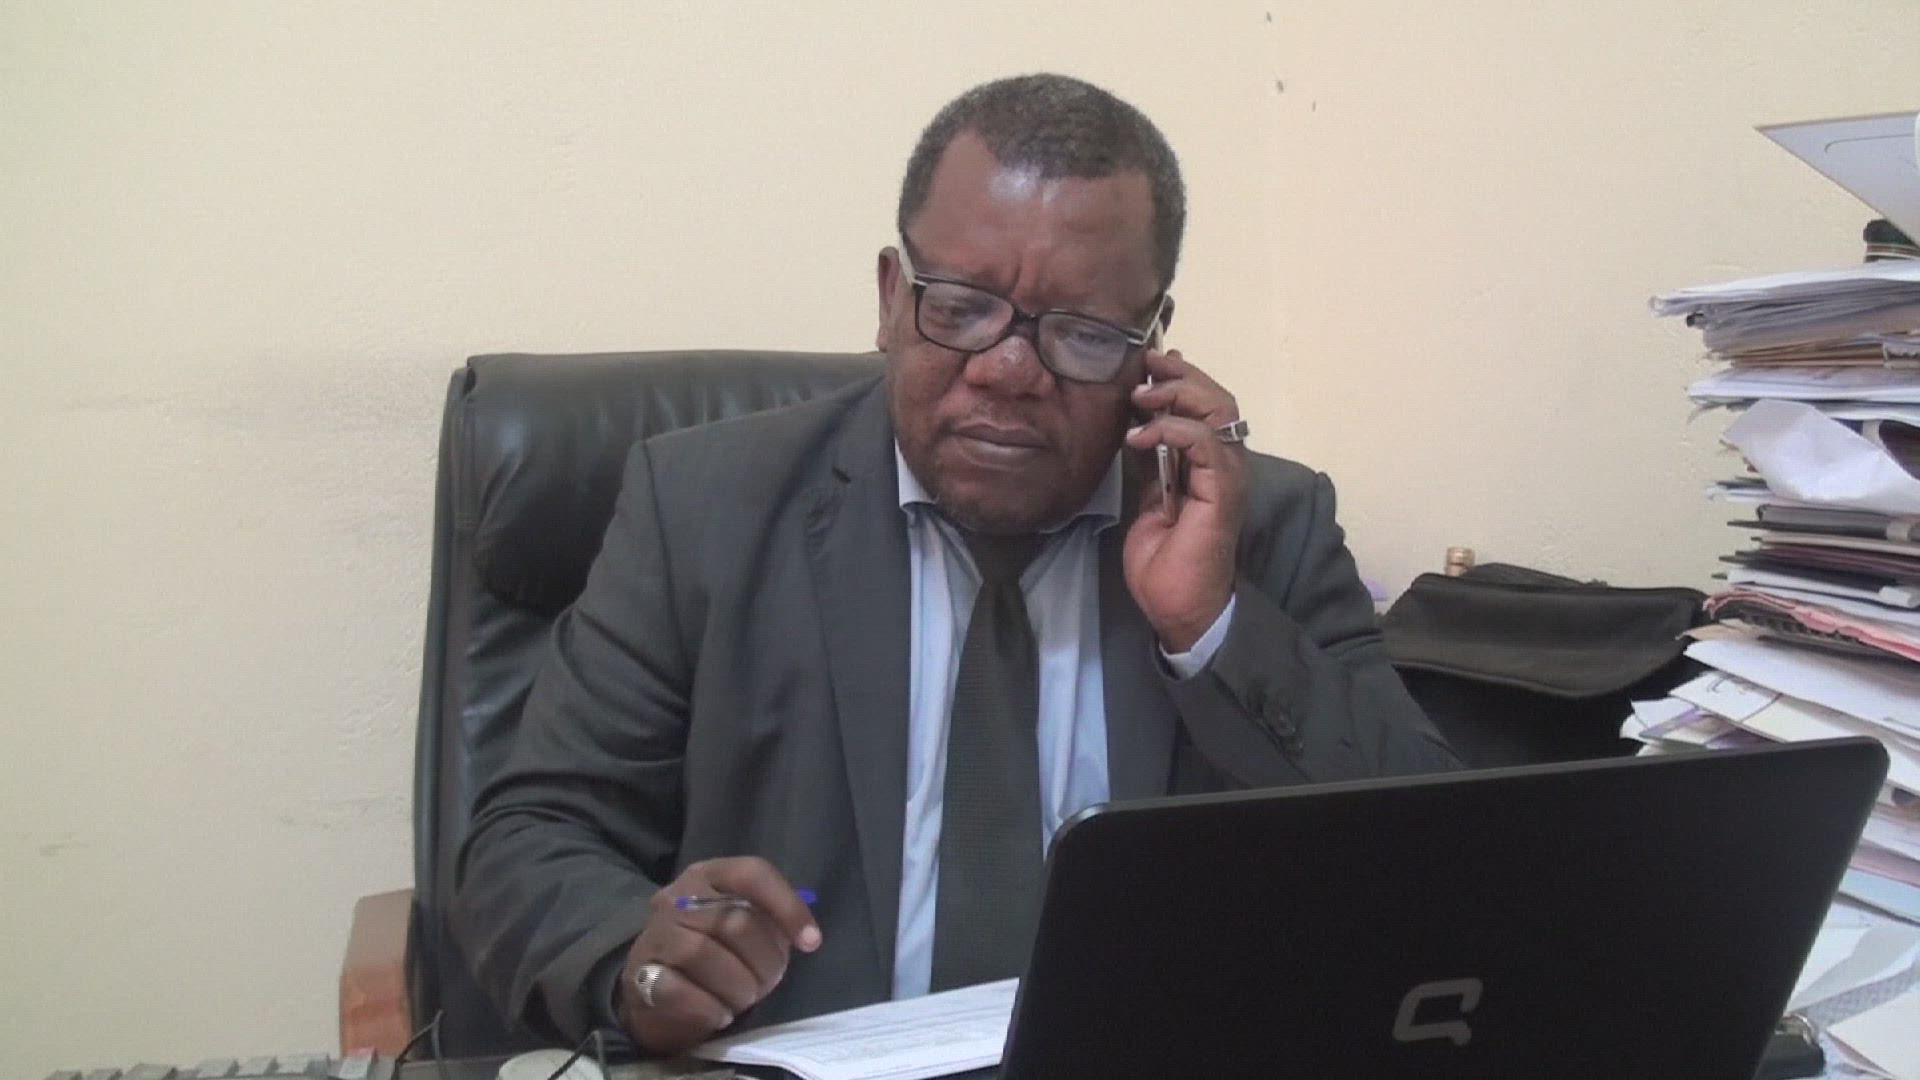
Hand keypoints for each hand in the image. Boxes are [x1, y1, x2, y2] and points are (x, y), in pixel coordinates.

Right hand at [616, 856, 821, 1055]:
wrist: (652, 992)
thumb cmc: (712, 954)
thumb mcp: (741, 927)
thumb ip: (768, 922)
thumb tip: (805, 935)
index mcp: (708, 876)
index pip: (752, 874)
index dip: (787, 907)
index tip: (811, 942)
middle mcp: (677, 897)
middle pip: (735, 922)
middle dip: (764, 962)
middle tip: (766, 984)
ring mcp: (655, 935)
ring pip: (704, 954)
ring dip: (737, 987)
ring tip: (742, 1000)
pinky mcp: (639, 975)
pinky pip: (679, 990)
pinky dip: (709, 1008)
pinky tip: (719, 1014)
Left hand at [1124, 348, 1247, 652]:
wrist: (1180, 607)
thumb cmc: (1166, 561)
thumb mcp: (1148, 498)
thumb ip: (1150, 461)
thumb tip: (1136, 423)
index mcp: (1209, 462)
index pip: (1204, 404)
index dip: (1177, 378)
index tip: (1144, 365)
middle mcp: (1226, 462)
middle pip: (1216, 396)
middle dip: (1177, 375)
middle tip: (1143, 368)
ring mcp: (1229, 474)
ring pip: (1218, 408)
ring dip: (1176, 394)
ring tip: (1139, 398)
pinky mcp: (1223, 489)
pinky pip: (1204, 440)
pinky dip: (1170, 428)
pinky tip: (1139, 436)